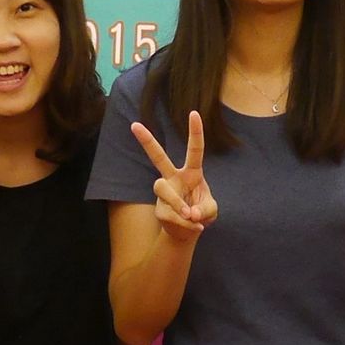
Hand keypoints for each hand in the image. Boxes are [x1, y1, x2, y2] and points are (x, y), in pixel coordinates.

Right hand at [131, 112, 216, 243]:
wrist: (187, 232)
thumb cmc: (201, 214)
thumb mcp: (211, 211)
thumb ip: (205, 210)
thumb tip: (190, 213)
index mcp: (192, 173)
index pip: (194, 150)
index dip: (195, 132)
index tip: (194, 113)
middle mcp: (174, 178)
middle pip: (158, 157)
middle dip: (147, 141)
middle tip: (134, 124)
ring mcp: (164, 192)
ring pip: (163, 189)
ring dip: (178, 204)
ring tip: (190, 216)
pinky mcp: (159, 208)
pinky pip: (169, 214)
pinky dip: (184, 223)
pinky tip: (192, 226)